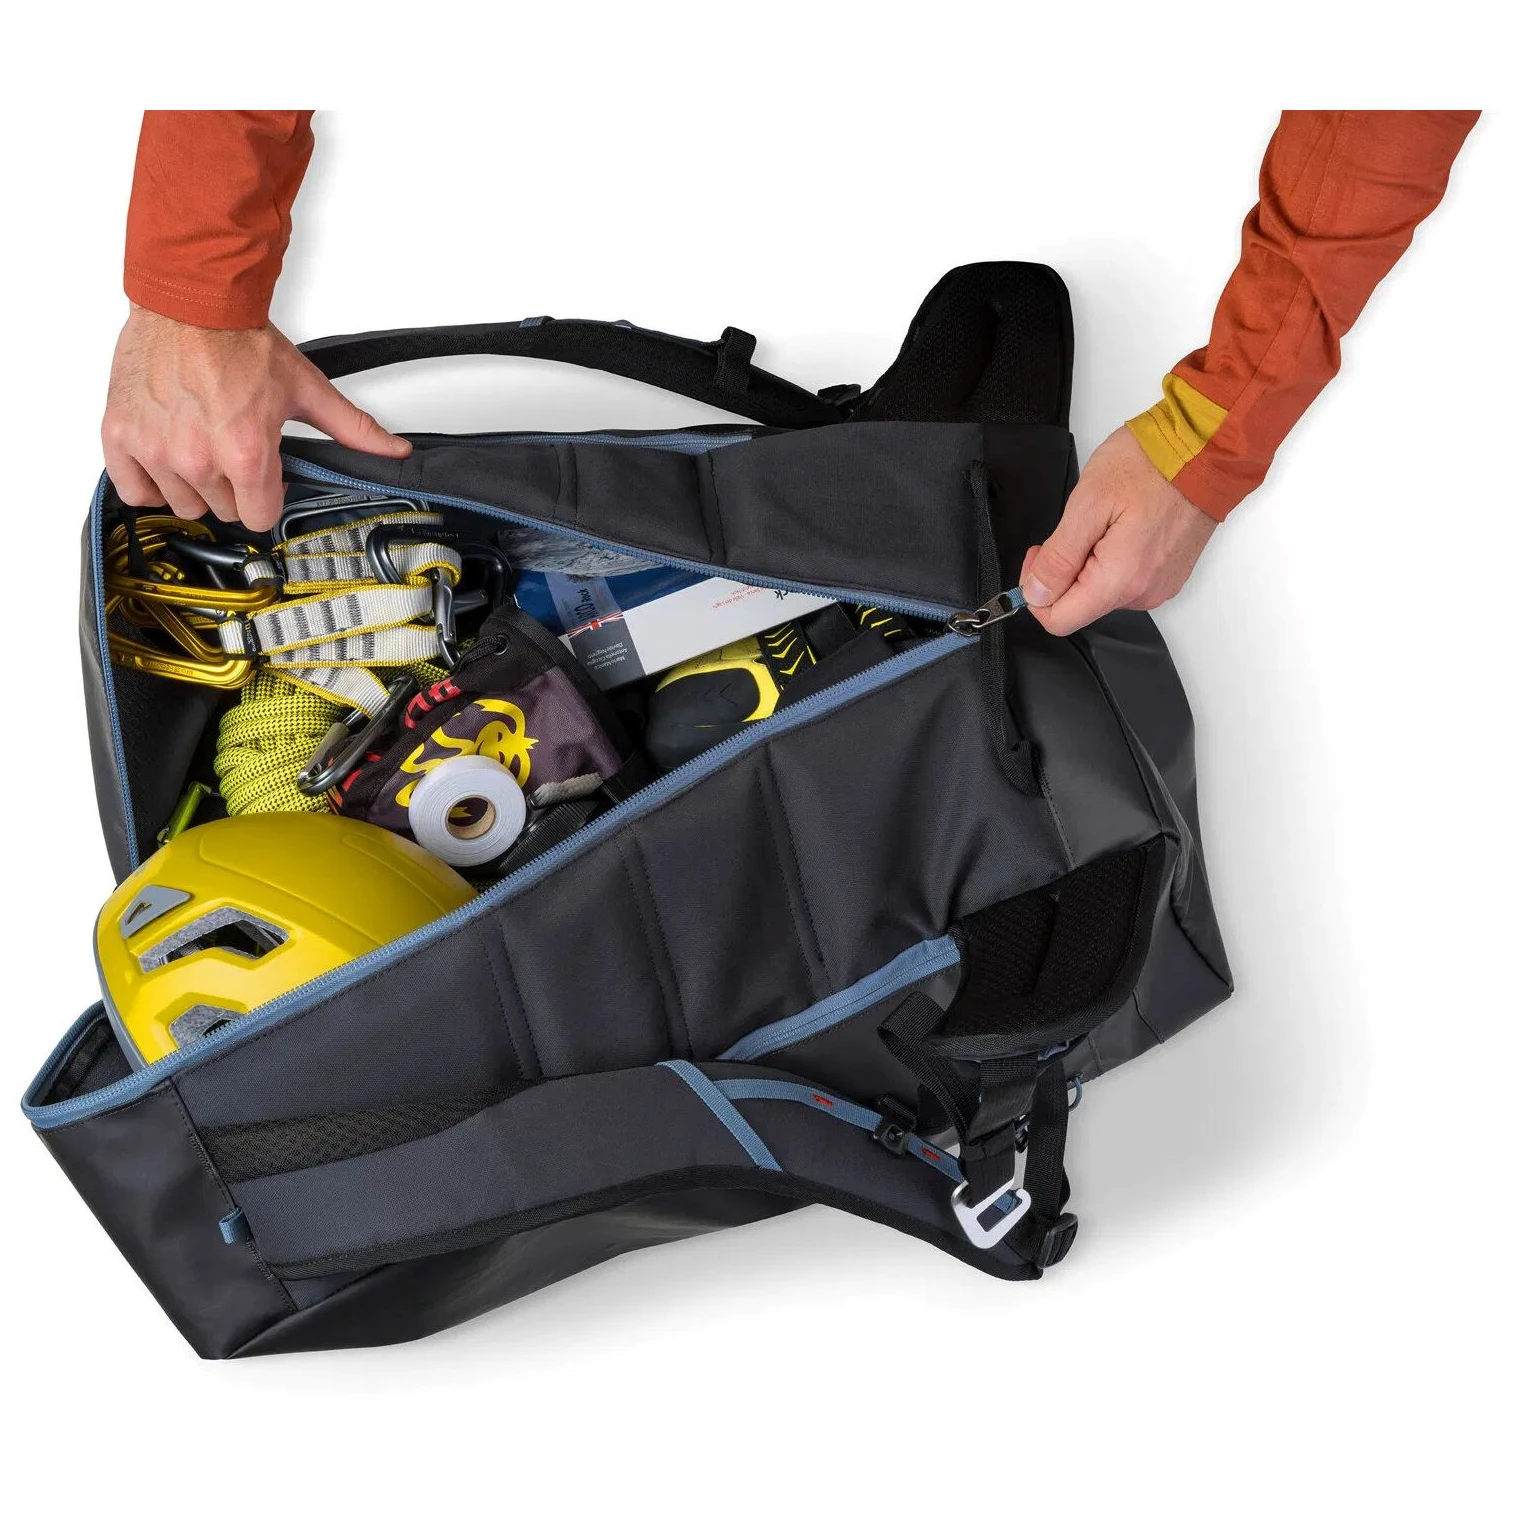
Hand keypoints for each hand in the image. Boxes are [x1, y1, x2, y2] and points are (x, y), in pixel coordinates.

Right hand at [102, 306, 410, 532]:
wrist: (189, 301)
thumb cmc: (239, 340)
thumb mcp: (306, 388)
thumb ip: (352, 428)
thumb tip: (392, 451)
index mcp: (247, 454)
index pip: (260, 517)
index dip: (267, 498)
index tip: (264, 480)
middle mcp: (199, 459)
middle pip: (222, 510)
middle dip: (233, 486)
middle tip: (232, 449)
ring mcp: (157, 450)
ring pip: (182, 503)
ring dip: (192, 483)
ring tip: (201, 444)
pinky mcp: (122, 437)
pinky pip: (134, 489)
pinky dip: (148, 478)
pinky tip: (166, 456)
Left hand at [1019, 426, 1217, 635]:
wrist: (1205, 449)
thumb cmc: (1150, 466)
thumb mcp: (1087, 504)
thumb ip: (1058, 558)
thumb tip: (1036, 593)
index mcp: (1120, 580)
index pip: (1059, 620)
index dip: (1037, 591)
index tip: (1040, 555)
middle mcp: (1143, 593)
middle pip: (1079, 606)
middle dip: (1063, 572)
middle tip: (1073, 527)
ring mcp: (1159, 586)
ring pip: (1100, 592)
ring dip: (1089, 562)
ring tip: (1106, 521)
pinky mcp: (1167, 575)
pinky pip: (1125, 580)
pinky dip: (1112, 559)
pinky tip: (1122, 527)